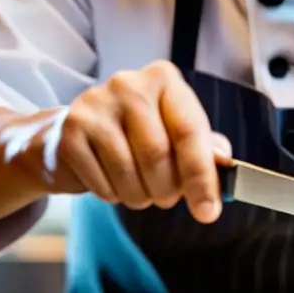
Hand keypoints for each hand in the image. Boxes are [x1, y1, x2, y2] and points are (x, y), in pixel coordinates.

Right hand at [0, 60, 231, 222]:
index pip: (189, 131)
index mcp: (164, 79)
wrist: (71, 134)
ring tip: (142, 193)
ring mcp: (94, 106)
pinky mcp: (69, 133)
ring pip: (129, 172)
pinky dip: (114, 196)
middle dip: (168, 190)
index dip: (201, 177)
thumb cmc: (136, 133)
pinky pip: (102, 183)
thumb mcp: (174, 131)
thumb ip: (204, 146)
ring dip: (141, 197)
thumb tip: (224, 163)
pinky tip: (114, 184)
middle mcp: (128, 85)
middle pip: (158, 154)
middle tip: (167, 198)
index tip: (208, 212)